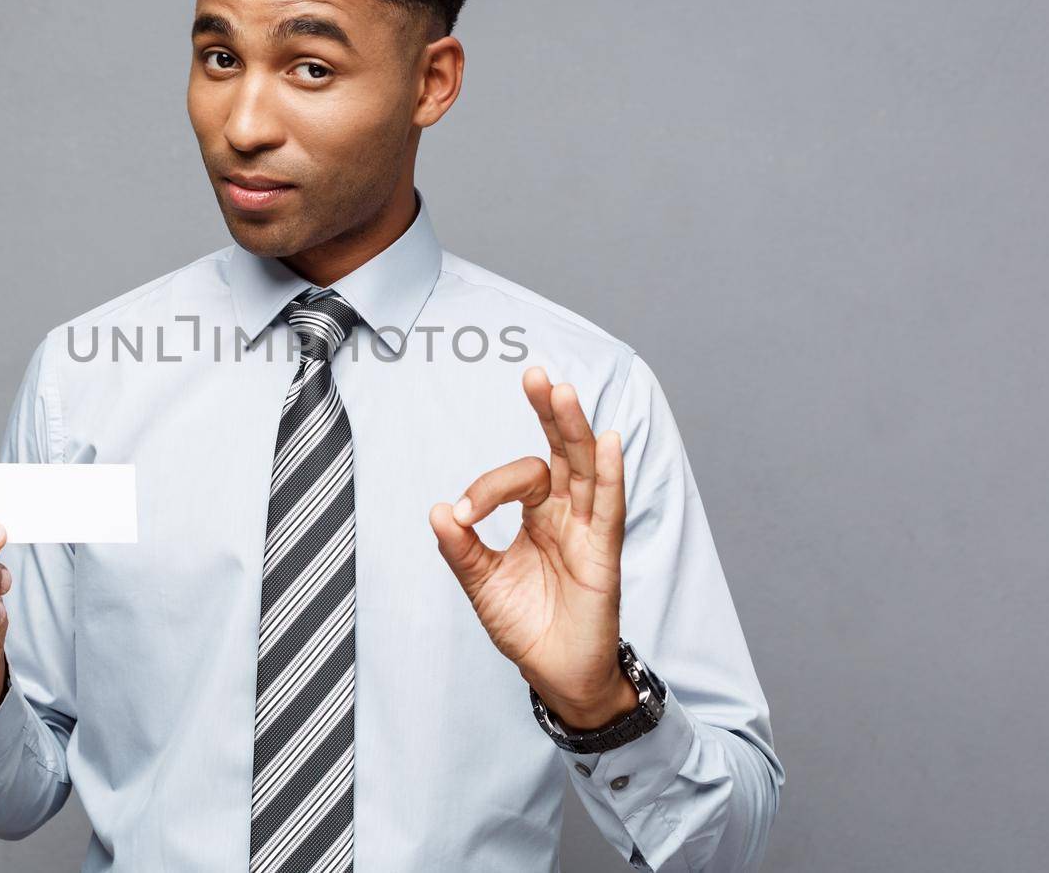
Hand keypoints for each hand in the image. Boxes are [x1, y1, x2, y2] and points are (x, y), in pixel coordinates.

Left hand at [429, 367, 635, 728]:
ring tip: (562, 392)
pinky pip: (609, 508)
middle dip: (549, 413)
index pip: (519, 478)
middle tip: (535, 374)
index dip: (486, 488)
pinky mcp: (604, 555)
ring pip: (586, 469)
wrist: (554, 674)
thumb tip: (438, 509)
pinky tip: (608, 441)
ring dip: (574, 430)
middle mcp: (567, 514)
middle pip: (563, 452)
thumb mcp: (482, 583)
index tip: (461, 514)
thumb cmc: (526, 626)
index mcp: (538, 515)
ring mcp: (588, 531)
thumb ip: (461, 547)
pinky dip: (611, 474)